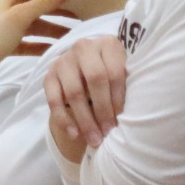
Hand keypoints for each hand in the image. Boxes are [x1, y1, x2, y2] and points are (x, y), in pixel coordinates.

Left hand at [0, 0, 70, 66]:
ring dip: (52, 31)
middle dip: (58, 13)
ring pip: (35, 26)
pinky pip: (28, 42)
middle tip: (80, 17)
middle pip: (38, 7)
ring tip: (71, 37)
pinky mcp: (7, 44)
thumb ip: (43, 2)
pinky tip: (53, 50)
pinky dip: (40, 45)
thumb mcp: (20, 15)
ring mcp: (7, 26)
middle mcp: (9, 7)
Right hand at [45, 34, 128, 160]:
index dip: (118, 99)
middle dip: (102, 110)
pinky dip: (64, 119)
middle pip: (95, 79)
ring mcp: (64, 60)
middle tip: (108, 132)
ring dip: (85, 119)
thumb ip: (127, 85)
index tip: (121, 121)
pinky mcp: (49, 74)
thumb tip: (134, 114)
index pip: (115, 72)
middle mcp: (84, 47)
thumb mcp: (122, 72)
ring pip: (74, 92)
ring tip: (94, 139)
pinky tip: (74, 134)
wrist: (84, 69)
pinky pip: (54, 100)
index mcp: (108, 44)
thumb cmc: (111, 75)